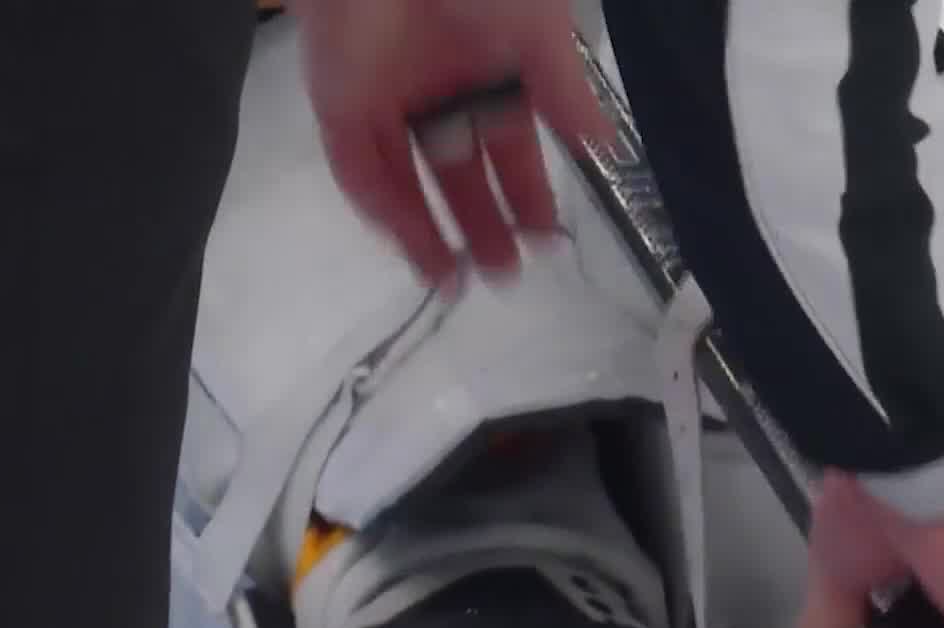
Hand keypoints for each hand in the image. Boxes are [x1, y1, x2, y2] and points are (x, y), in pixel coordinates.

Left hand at [288, 0, 610, 285]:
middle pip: (461, 176)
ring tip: (454, 284)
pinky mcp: (337, 101)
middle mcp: (441, 91)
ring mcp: (387, 98)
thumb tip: (606, 144)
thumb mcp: (540, 27)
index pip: (512, 153)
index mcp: (494, 70)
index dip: (528, 198)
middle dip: (483, 226)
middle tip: (506, 276)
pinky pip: (358, 167)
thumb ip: (565, 91)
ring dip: (428, 235)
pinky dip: (385, 208)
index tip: (546, 240)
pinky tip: (415, 244)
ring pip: (406, 183)